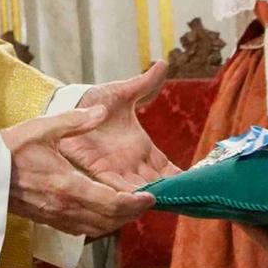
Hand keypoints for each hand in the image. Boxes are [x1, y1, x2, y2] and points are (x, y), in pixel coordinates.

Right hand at [4, 105, 154, 236]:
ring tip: (130, 209)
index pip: (111, 202)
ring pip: (96, 228)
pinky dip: (97, 224)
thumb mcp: (43, 128)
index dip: (135, 203)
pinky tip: (104, 214)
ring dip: (116, 222)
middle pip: (108, 220)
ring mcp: (55, 216)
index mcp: (67, 185)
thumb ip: (76, 120)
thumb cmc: (10, 148)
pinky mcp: (47, 220)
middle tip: (146, 204)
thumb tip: (102, 111)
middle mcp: (64, 206)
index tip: (151, 197)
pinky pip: (80, 229)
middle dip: (131, 214)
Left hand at [59, 61, 183, 194]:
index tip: (199, 184)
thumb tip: (163, 64)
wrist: (68, 105)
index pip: (167, 169)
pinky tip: (140, 199)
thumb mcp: (123, 93)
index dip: (182, 178)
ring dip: (152, 196)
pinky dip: (127, 194)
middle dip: (171, 194)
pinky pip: (116, 187)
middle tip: (191, 200)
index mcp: (142, 148)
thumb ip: (145, 84)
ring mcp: (116, 169)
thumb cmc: (94, 100)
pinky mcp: (98, 170)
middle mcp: (132, 163)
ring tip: (169, 202)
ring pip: (139, 190)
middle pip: (157, 185)